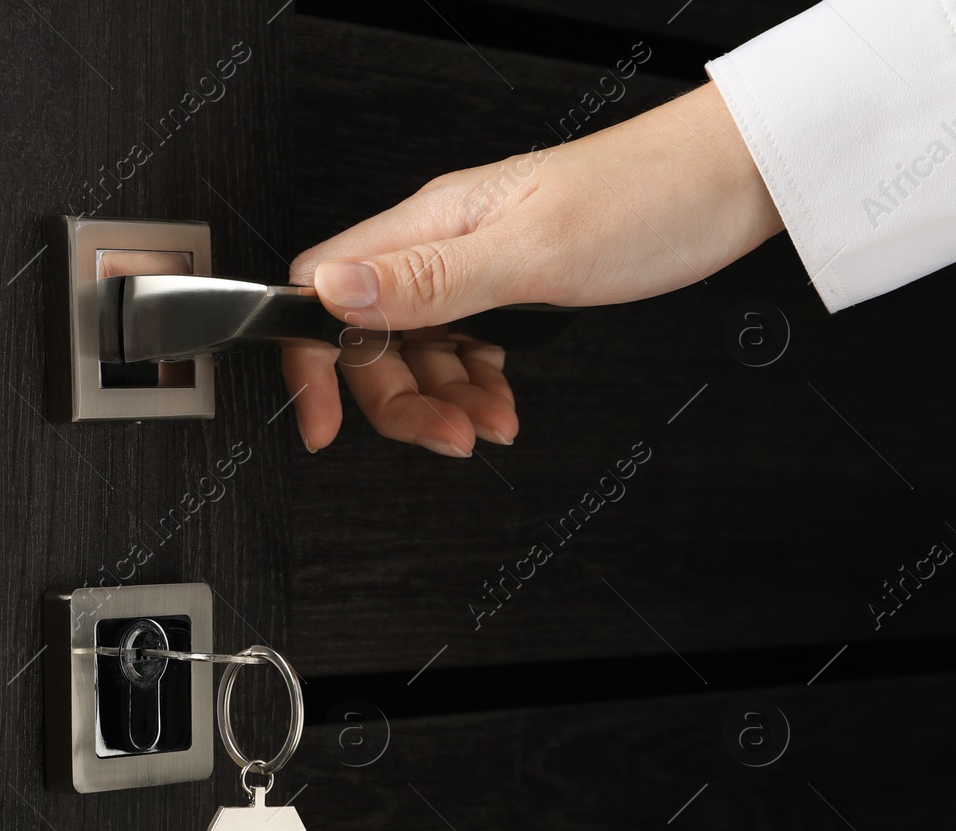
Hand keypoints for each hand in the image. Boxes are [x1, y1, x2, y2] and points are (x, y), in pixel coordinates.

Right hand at [283, 82, 782, 454]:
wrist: (731, 179)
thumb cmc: (648, 197)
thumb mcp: (533, 252)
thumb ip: (428, 279)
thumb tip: (331, 293)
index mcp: (427, 225)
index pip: (321, 291)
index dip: (312, 362)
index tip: (324, 422)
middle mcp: (439, 243)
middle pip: (368, 338)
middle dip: (397, 401)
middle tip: (446, 437)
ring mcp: (473, 266)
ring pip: (417, 353)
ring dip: (443, 403)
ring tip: (488, 427)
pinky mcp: (510, 286)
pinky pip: (463, 350)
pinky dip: (475, 388)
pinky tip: (502, 405)